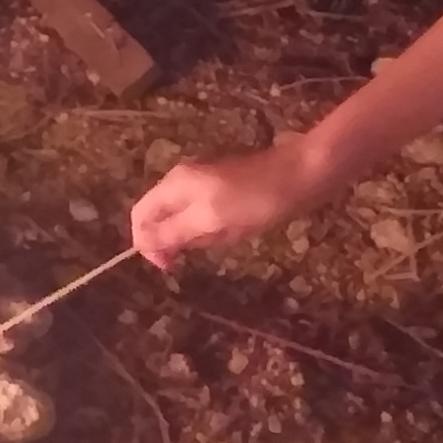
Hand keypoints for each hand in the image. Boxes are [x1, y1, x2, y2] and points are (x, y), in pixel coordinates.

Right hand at [131, 140, 335, 265]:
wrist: (302, 175)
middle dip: (179, 240)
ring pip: (186, 221)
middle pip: (161, 218)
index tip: (168, 268)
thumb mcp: (211, 218)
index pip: (140, 215)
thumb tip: (142, 245)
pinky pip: (207, 218)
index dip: (145, 243)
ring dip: (202, 237)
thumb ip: (174, 231)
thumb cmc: (255, 198)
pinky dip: (217, 231)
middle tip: (210, 247)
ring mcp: (204, 185)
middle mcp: (183, 182)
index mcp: (174, 185)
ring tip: (230, 235)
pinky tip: (239, 230)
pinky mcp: (224, 192)